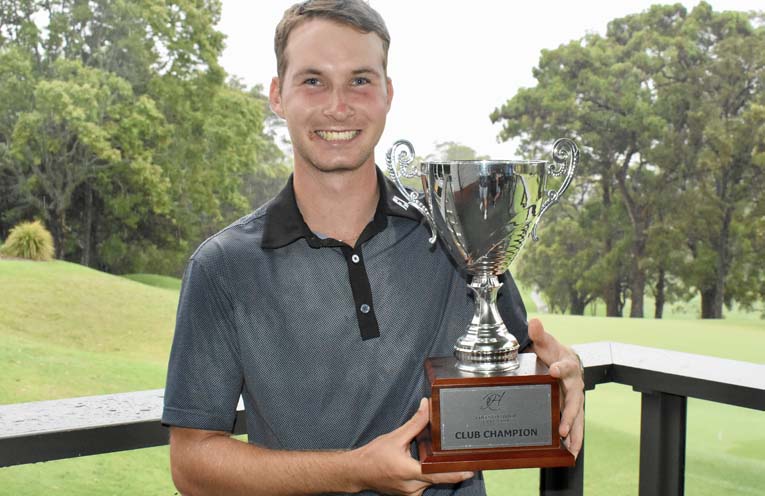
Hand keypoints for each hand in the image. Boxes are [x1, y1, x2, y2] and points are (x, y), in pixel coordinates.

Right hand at [353, 398, 473, 495]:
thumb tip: (427, 405)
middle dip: (447, 467)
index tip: (471, 470)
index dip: (456, 473)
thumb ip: (415, 423)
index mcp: (409, 471)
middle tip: (459, 456)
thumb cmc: (374, 455)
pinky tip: (421, 464)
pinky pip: (424, 484)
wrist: (358, 472)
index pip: (438, 474)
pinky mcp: (409, 495)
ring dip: (435, 470)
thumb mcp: (395, 437)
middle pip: (438, 477)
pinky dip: (427, 474)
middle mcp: (412, 487)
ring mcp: (411, 494)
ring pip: (431, 481)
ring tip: (430, 457)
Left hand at [528, 318, 584, 457]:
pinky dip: (574, 439)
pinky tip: (570, 453)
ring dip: (574, 433)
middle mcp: (575, 385)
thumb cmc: (552, 352)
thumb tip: (534, 322)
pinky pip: (575, 426)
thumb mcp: (545, 342)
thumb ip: (538, 333)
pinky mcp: (571, 409)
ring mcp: (574, 399)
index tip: (554, 371)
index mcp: (568, 365)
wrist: (563, 360)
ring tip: (570, 449)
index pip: (565, 366)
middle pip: (574, 400)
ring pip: (577, 418)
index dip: (561, 368)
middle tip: (561, 428)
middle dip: (568, 414)